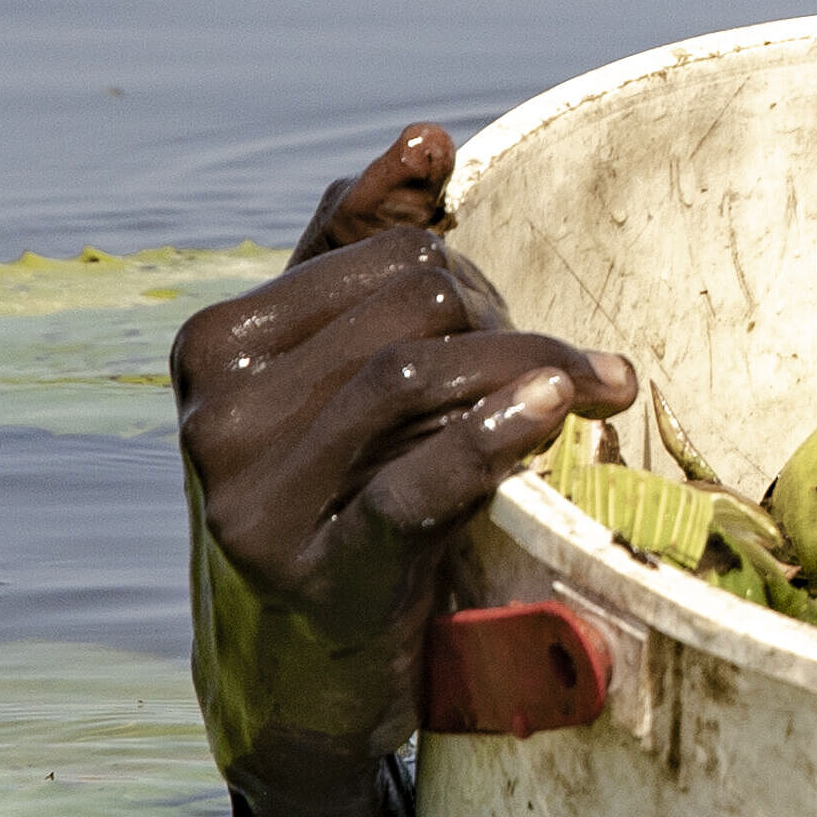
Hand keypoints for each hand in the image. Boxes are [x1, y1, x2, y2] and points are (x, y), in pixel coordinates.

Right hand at [173, 126, 632, 816]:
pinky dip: (497, 437)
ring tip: (600, 391)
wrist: (292, 679)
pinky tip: (556, 412)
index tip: (515, 326)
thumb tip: (425, 137)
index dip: (472, 278)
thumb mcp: (333, 376)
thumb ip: (363, 254)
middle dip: (512, 324)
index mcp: (216, 344)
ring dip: (537, 370)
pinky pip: (417, 481)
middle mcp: (216, 411)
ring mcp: (255, 494)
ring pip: (424, 376)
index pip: (387, 254)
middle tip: (561, 372)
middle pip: (418, 306)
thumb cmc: (331, 500)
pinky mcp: (317, 570)